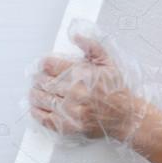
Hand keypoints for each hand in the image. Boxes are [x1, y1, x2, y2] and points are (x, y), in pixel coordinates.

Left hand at [29, 33, 146, 142]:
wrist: (126, 117)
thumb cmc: (117, 91)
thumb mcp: (109, 64)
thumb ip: (92, 47)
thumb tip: (76, 36)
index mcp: (81, 75)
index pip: (50, 65)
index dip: (43, 64)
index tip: (43, 65)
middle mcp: (74, 93)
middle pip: (43, 82)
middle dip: (38, 78)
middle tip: (38, 78)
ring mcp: (70, 111)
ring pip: (41, 99)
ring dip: (35, 93)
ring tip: (36, 90)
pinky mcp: (68, 126)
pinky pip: (44, 118)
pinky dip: (36, 111)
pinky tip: (36, 106)